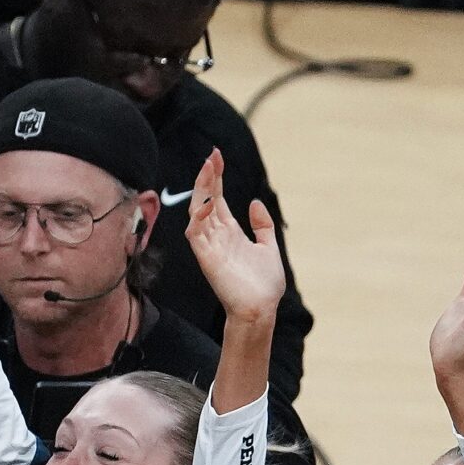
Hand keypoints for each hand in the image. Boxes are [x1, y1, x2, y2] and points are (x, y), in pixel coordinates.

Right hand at [181, 150, 284, 325]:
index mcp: (230, 232)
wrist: (261, 309)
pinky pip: (195, 233)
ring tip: (208, 169)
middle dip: (207, 177)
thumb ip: (262, 225)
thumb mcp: (268, 247)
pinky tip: (207, 203)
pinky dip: (198, 218)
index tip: (217, 156)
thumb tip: (254, 202)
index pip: (218, 198)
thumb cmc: (264, 285)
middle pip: (206, 199)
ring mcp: (210, 246)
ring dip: (201, 190)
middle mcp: (217, 236)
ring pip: (198, 211)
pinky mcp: (206, 258)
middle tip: (212, 155)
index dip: (216, 178)